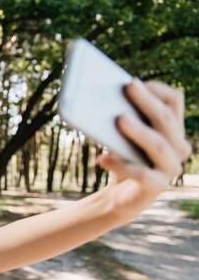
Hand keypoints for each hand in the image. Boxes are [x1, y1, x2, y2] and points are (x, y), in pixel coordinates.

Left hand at [96, 78, 192, 210]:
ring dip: (138, 130)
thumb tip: (103, 100)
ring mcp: (170, 167)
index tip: (133, 82)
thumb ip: (120, 119)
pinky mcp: (157, 186)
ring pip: (158, 144)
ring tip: (118, 120)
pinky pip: (142, 173)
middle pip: (166, 119)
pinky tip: (102, 159)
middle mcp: (178, 146)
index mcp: (171, 129)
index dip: (156, 90)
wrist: (119, 197)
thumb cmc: (121, 159)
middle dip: (146, 101)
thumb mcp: (120, 137)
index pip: (174, 101)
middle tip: (128, 87)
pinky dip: (121, 165)